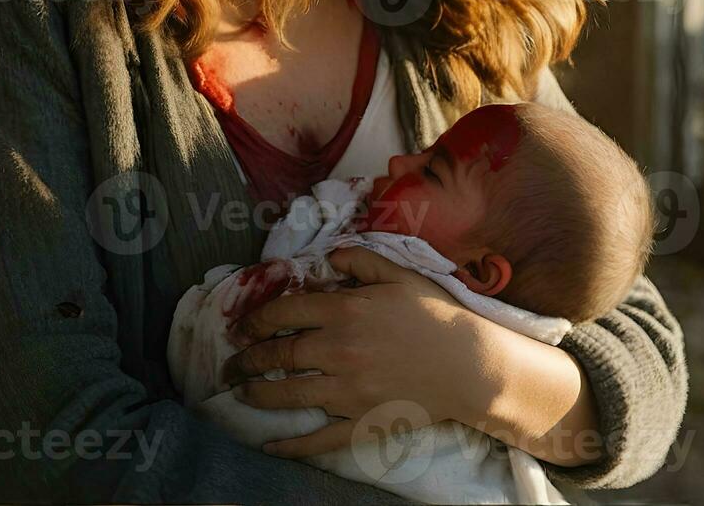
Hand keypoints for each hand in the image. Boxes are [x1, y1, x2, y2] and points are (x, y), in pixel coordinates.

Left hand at [220, 246, 489, 458]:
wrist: (473, 365)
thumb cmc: (438, 316)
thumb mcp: (400, 275)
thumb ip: (360, 261)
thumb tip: (329, 258)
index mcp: (344, 312)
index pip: (284, 313)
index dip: (256, 319)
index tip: (241, 327)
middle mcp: (338, 351)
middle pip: (279, 354)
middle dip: (247, 359)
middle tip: (230, 363)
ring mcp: (347, 390)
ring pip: (289, 394)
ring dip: (258, 394)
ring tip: (240, 392)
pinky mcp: (361, 421)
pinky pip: (319, 438)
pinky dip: (292, 445)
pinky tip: (270, 446)